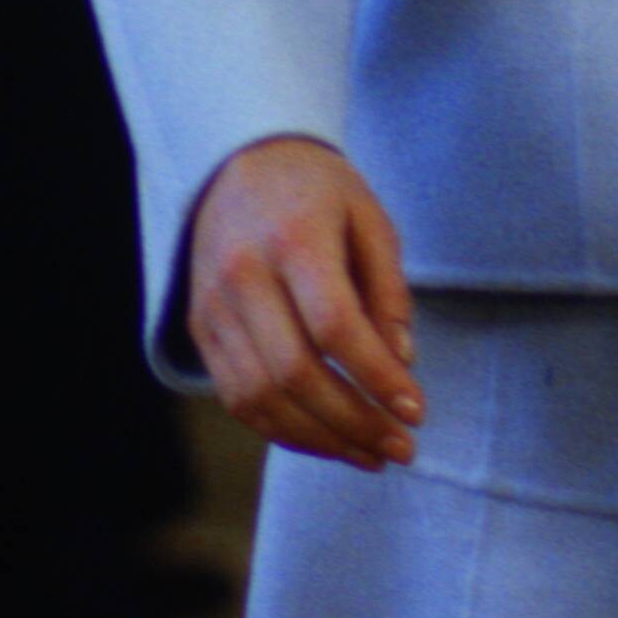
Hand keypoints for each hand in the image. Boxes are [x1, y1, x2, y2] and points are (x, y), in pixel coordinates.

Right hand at [186, 136, 422, 471]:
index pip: (334, 326)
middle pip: (294, 372)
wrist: (239, 162)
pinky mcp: (201, 328)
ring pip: (259, 398)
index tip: (416, 410)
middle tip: (400, 448)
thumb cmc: (319, 193)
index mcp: (293, 238)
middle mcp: (243, 275)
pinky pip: (237, 398)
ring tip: (370, 455)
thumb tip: (402, 364)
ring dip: (320, 440)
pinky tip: (328, 440)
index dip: (376, 377)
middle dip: (353, 422)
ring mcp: (213, 306)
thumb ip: (388, 291)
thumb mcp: (370, 220)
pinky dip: (284, 430)